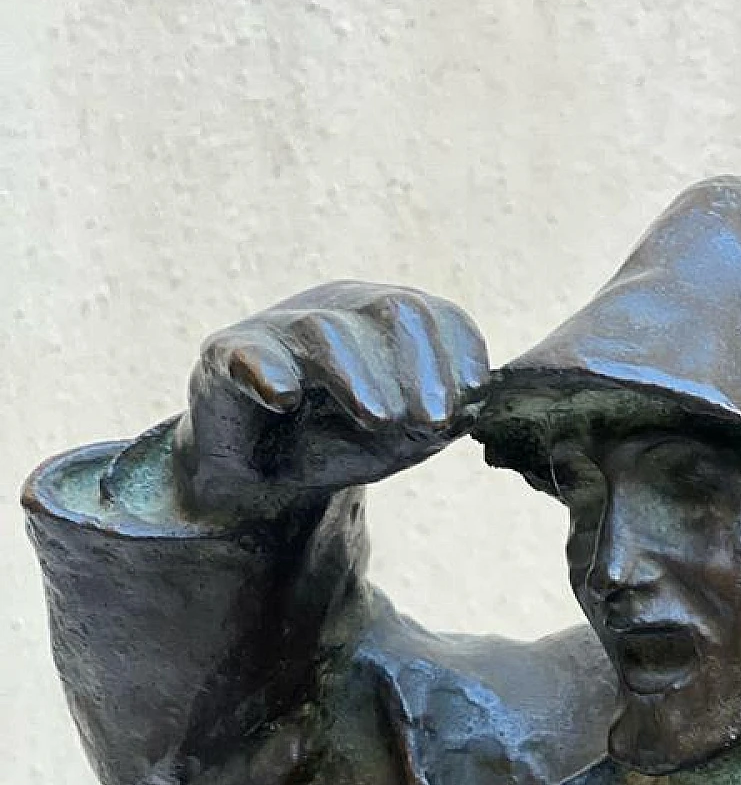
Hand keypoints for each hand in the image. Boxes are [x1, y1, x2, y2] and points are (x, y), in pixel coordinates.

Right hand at [171, 282, 489, 517]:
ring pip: (324, 330)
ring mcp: (280, 330)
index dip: (459, 355)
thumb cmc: (338, 442)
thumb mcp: (401, 439)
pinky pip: (246, 353)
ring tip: (381, 420)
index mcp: (386, 323)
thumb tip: (462, 408)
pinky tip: (286, 398)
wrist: (259, 475)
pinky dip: (267, 371)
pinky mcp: (228, 358)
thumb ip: (435, 423)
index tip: (468, 403)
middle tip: (432, 421)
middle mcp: (338, 312)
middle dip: (421, 366)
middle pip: (391, 309)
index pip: (436, 317)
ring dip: (360, 377)